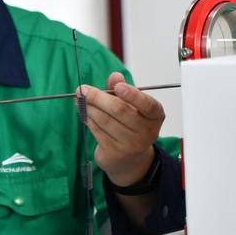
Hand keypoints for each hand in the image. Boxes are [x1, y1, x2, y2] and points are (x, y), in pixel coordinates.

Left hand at [82, 71, 164, 188]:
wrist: (130, 159)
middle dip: (98, 97)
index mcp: (155, 116)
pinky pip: (98, 131)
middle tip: (82, 89)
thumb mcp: (130, 105)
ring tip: (80, 100)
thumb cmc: (130, 124)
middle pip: (120, 110)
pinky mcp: (115, 153)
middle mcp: (147, 132)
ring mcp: (132, 145)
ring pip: (105, 120)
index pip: (147, 104)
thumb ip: (122, 88)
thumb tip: (115, 76)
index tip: (118, 87)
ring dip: (89, 108)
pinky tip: (84, 113)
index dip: (132, 95)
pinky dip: (89, 120)